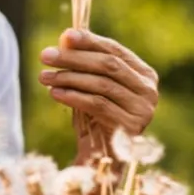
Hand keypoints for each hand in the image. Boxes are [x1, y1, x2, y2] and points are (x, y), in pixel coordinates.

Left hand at [39, 30, 158, 156]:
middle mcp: (149, 90)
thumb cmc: (96, 117)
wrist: (102, 158)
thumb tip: (66, 37)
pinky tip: (54, 93)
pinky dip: (74, 97)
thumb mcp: (92, 86)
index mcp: (145, 74)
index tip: (64, 36)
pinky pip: (98, 105)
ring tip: (44, 76)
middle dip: (74, 58)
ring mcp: (143, 109)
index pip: (115, 50)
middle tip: (46, 55)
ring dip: (69, 77)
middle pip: (108, 65)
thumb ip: (85, 62)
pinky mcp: (132, 126)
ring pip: (101, 85)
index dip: (89, 41)